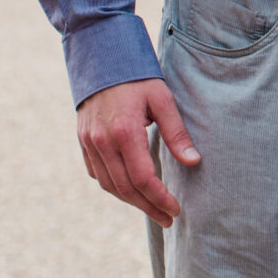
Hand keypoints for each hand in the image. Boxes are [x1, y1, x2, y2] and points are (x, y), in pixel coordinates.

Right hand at [76, 77, 198, 227]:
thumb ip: (176, 132)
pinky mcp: (83, 142)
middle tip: (168, 219)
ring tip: (153, 208)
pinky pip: (97, 174)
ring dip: (131, 201)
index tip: (175, 210)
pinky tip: (131, 190)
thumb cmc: (138, 77)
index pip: (142, 178)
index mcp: (124, 132)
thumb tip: (194, 161)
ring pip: (108, 184)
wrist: (101, 59)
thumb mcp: (163, 99)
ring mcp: (89, 143)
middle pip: (124, 188)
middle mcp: (102, 142)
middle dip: (148, 207)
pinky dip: (114, 186)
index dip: (159, 198)